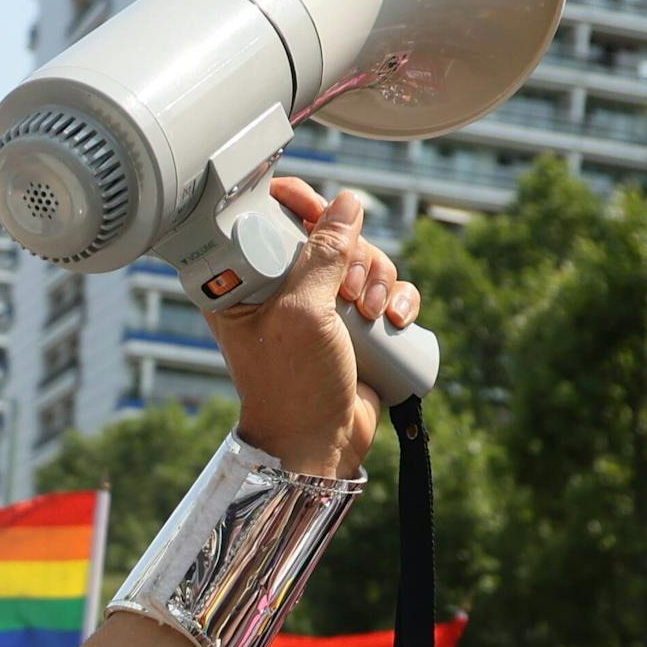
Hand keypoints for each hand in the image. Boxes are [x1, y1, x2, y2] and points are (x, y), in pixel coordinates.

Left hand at [206, 179, 420, 479]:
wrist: (318, 443)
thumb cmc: (293, 384)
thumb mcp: (302, 311)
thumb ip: (322, 253)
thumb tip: (346, 203)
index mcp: (247, 284)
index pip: (269, 217)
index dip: (299, 206)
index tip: (320, 212)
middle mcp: (283, 290)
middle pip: (330, 234)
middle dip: (354, 255)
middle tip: (351, 292)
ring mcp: (322, 307)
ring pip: (365, 260)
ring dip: (381, 279)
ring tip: (374, 315)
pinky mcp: (355, 326)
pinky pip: (389, 291)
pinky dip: (400, 300)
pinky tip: (396, 321)